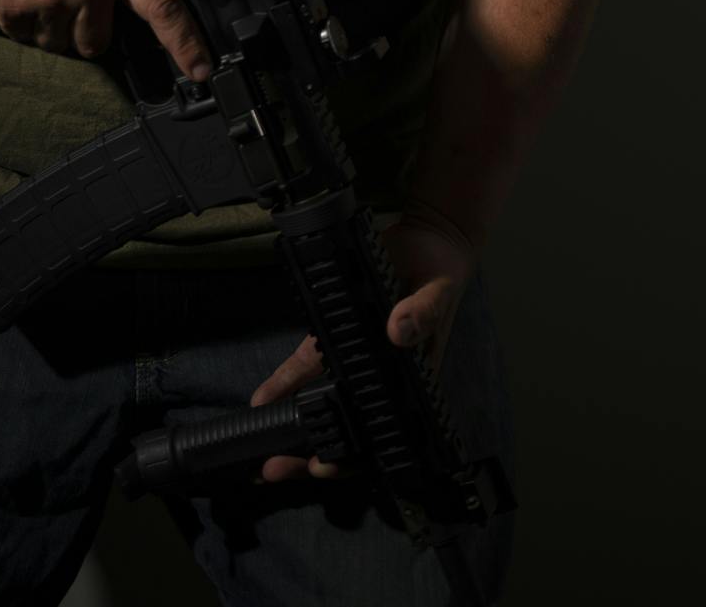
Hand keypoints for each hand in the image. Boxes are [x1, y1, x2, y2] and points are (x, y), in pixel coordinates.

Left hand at [247, 213, 476, 484]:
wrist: (429, 238)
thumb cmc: (442, 273)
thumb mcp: (438, 290)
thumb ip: (422, 312)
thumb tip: (399, 332)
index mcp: (408, 383)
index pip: (379, 430)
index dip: (351, 455)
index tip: (322, 467)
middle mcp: (379, 379)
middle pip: (345, 425)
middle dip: (309, 451)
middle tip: (276, 468)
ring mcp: (356, 359)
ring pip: (321, 398)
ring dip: (292, 420)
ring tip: (263, 446)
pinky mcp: (337, 333)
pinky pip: (309, 361)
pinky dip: (286, 380)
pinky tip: (264, 395)